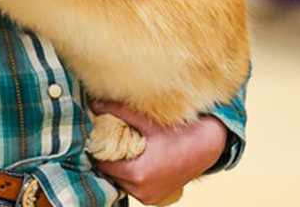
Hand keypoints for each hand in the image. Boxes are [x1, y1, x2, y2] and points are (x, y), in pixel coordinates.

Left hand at [90, 101, 226, 205]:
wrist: (205, 147)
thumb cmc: (176, 133)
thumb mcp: (146, 121)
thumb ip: (118, 111)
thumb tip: (94, 103)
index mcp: (137, 173)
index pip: (103, 164)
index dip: (99, 150)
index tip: (97, 138)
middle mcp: (141, 190)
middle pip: (111, 175)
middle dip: (108, 159)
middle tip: (107, 143)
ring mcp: (149, 198)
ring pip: (121, 183)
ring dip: (119, 170)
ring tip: (121, 151)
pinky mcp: (155, 200)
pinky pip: (133, 189)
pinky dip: (130, 178)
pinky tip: (133, 162)